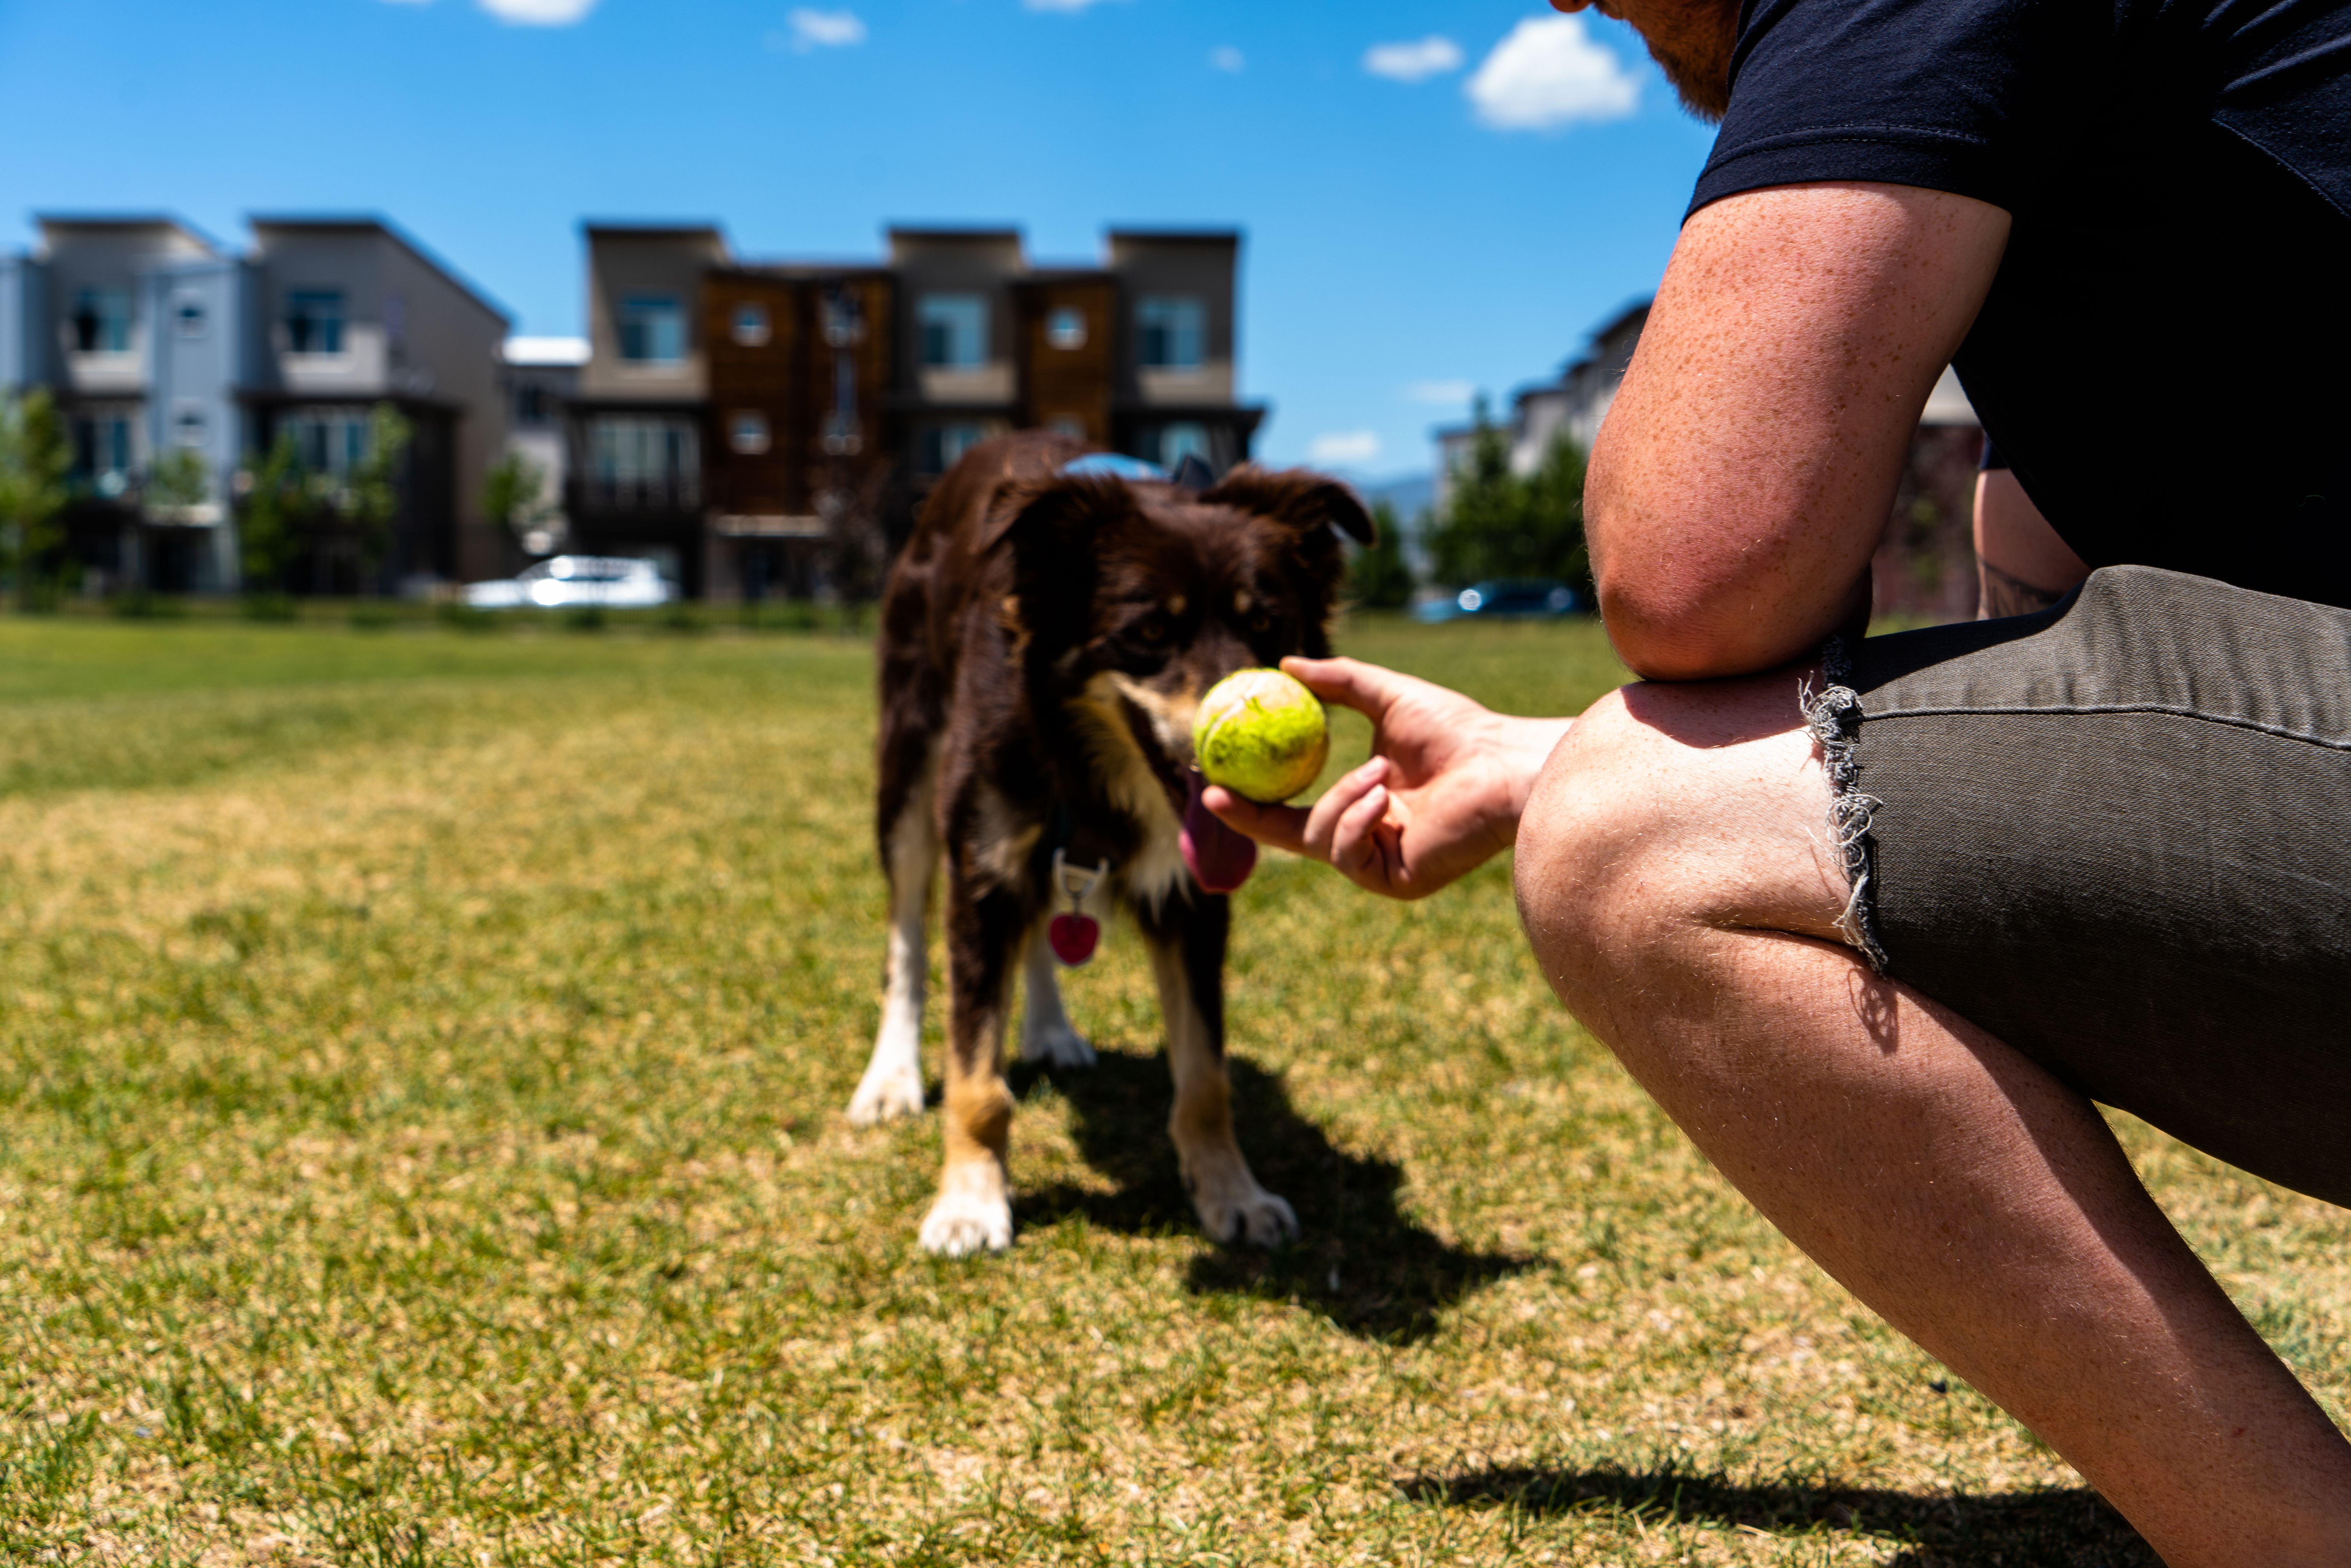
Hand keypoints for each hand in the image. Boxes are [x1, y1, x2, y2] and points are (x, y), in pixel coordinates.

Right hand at [1202, 656, 1573, 898]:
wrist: (1502, 764)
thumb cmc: (1458, 729)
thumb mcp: (1384, 696)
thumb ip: (1337, 681)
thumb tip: (1285, 664)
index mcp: (1363, 804)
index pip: (1294, 809)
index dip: (1252, 799)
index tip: (1215, 777)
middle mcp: (1368, 838)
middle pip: (1291, 837)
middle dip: (1251, 819)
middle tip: (1218, 793)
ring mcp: (1381, 864)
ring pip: (1320, 840)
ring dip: (1338, 801)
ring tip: (1377, 773)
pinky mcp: (1397, 883)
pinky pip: (1348, 855)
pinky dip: (1357, 820)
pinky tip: (1384, 799)